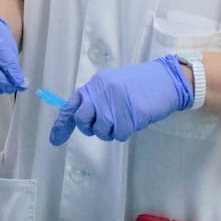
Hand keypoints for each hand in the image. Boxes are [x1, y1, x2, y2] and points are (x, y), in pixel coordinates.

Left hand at [49, 55, 193, 145]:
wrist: (165, 79)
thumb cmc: (139, 84)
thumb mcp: (112, 85)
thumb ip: (96, 98)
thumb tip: (80, 117)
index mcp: (95, 84)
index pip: (71, 106)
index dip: (62, 125)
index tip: (55, 140)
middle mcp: (101, 92)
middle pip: (83, 120)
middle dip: (91, 128)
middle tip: (104, 125)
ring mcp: (114, 103)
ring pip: (101, 130)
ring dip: (112, 131)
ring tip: (124, 119)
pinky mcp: (129, 114)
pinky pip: (119, 134)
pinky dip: (125, 132)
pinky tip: (134, 120)